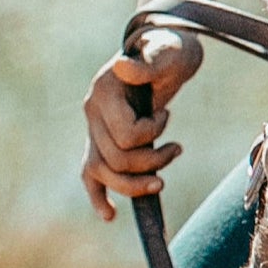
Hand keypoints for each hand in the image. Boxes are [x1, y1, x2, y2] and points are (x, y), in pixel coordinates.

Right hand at [79, 29, 202, 218]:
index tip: (166, 115)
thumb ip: (150, 62)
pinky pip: (90, 175)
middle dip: (151, 161)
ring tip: (161, 180)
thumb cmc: (170, 52)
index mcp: (104, 91)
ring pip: (103, 173)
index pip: (124, 135)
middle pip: (114, 159)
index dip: (151, 133)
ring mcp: (93, 128)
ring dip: (134, 183)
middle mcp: (92, 112)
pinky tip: (110, 214)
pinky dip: (98, 196)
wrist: (165, 54)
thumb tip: (125, 68)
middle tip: (176, 148)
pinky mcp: (100, 141)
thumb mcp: (168, 52)